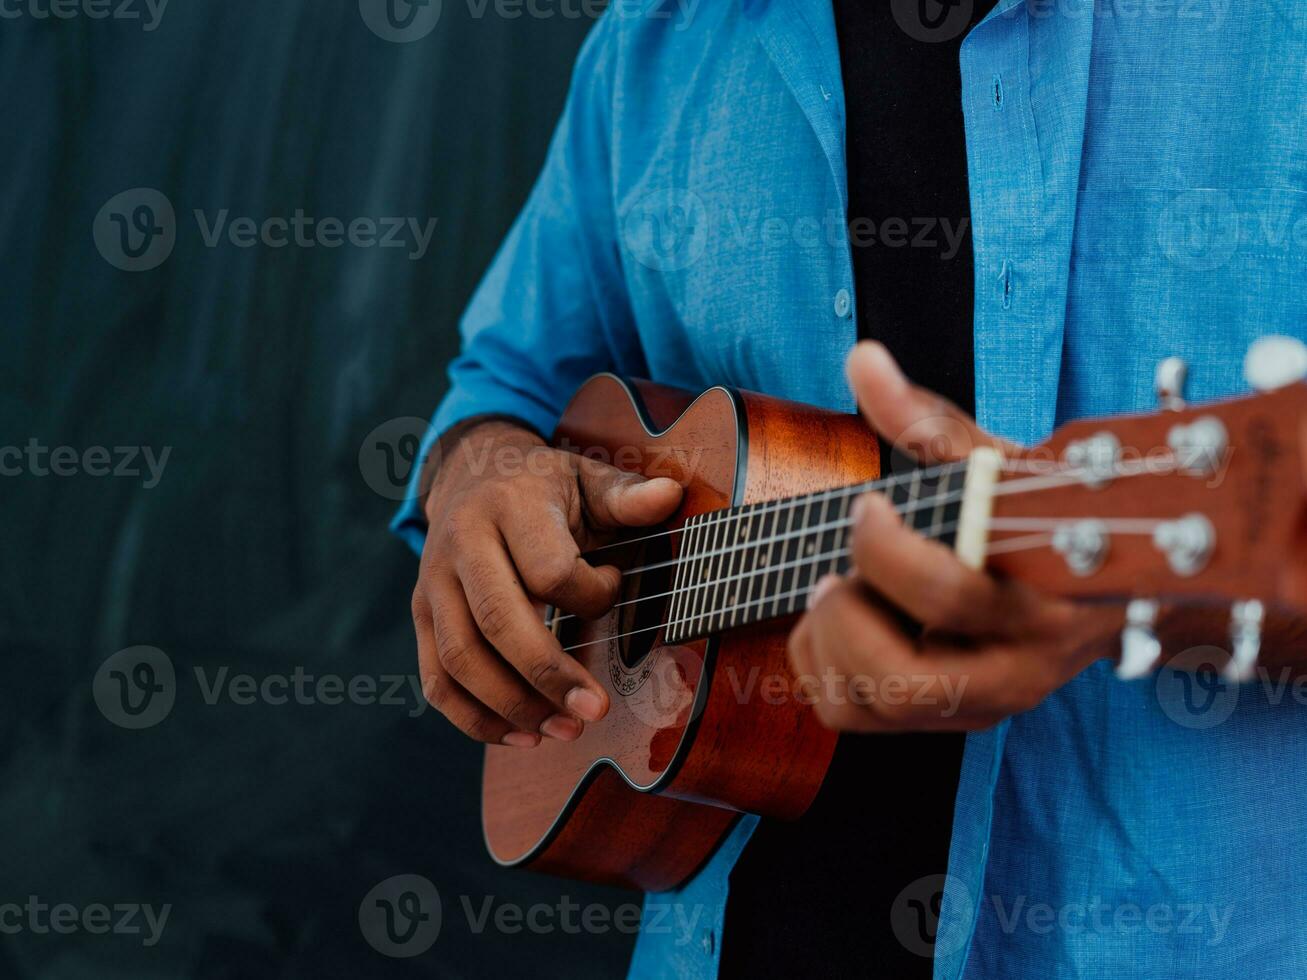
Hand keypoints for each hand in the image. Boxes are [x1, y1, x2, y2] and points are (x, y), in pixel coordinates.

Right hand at [412, 419, 681, 746]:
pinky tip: (520, 736)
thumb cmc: (542, 486)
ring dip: (513, 706)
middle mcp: (461, 544)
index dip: (591, 594)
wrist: (468, 474)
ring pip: (461, 659)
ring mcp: (433, 583)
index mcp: (507, 506)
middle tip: (595, 711)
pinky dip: (474, 718)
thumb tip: (668, 496)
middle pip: (496, 622)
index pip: (548, 570)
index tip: (614, 586)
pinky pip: (437, 680)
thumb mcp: (586, 478)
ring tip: (564, 730)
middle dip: (548, 675)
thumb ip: (626, 496)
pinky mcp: (421, 616)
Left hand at [786, 342, 1118, 731]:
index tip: (867, 508)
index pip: (946, 596)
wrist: (1092, 585)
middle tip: (837, 569)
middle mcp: (1017, 673)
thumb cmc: (1036, 513)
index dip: (883, 549)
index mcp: (1043, 601)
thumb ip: (926, 421)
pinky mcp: (944, 721)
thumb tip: (861, 358)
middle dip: (845, 615)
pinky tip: (837, 620)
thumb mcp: (993, 466)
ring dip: (827, 642)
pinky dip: (820, 666)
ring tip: (837, 590)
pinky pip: (852, 715)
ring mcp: (979, 707)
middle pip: (898, 678)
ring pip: (869, 706)